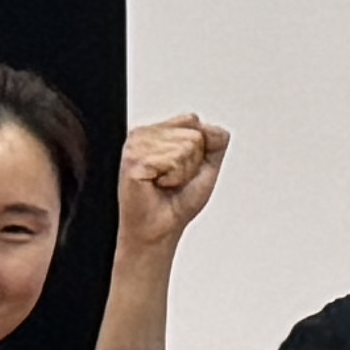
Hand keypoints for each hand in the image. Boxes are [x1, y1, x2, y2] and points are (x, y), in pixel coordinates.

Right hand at [117, 113, 229, 257]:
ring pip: (185, 146)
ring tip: (165, 183)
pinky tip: (158, 185)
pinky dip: (173, 178)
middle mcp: (143, 134)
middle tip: (174, 179)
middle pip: (193, 134)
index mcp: (156, 131)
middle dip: (191, 163)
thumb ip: (216, 140)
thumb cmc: (178, 201)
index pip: (192, 120)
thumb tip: (209, 127)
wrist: (160, 229)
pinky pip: (173, 160)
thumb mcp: (207, 166)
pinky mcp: (133, 160)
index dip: (198, 150)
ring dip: (181, 172)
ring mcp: (135, 146)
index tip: (183, 168)